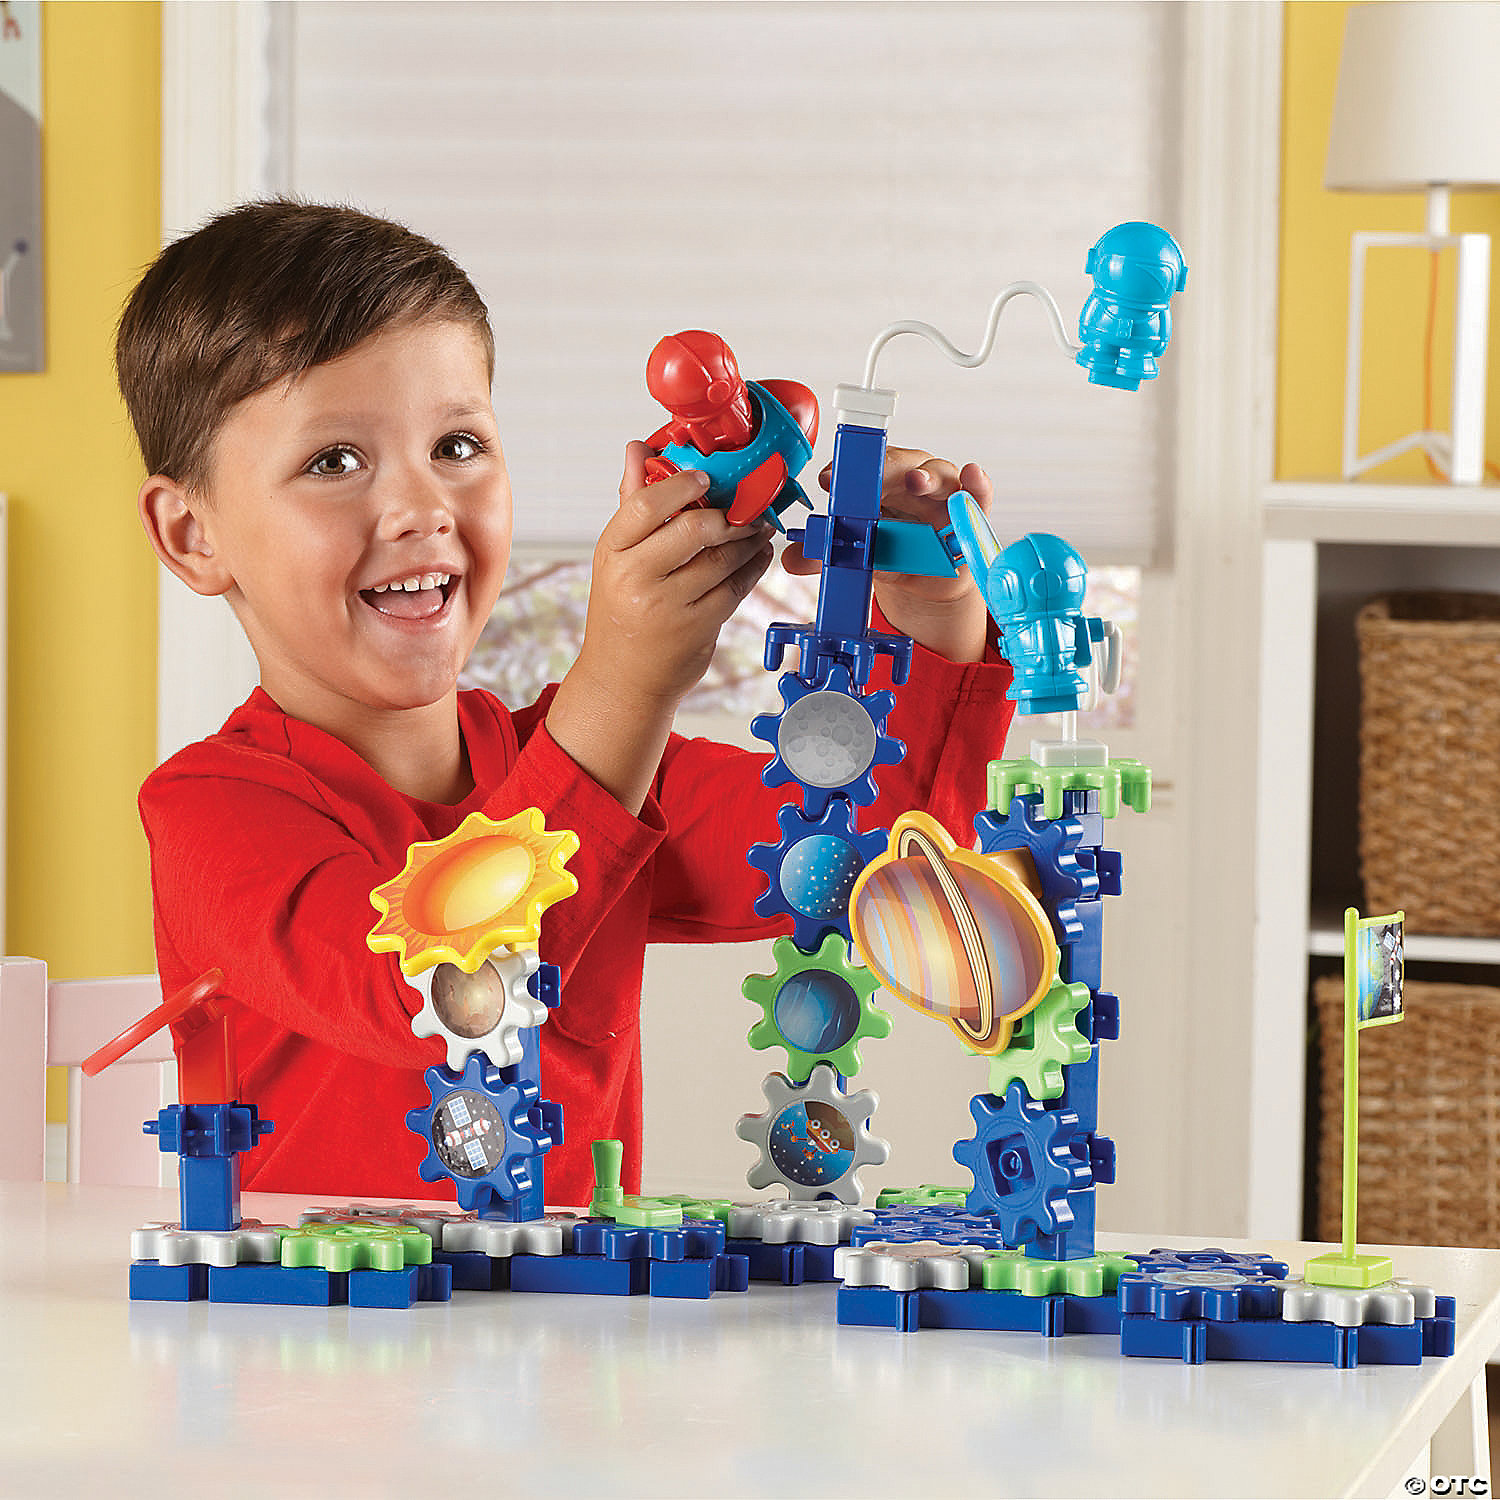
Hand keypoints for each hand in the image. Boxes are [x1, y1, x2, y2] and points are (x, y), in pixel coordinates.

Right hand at [546, 442, 773, 812]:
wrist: (623, 679)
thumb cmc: (622, 609)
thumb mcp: (617, 557)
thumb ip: (633, 503)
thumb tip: (638, 448)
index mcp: (611, 552)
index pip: (645, 505)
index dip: (681, 484)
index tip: (706, 478)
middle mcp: (635, 578)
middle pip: (693, 529)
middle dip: (728, 513)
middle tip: (746, 505)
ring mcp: (667, 606)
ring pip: (722, 558)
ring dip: (748, 539)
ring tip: (758, 527)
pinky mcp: (697, 627)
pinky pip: (735, 587)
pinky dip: (752, 567)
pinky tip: (758, 555)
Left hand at [782, 446, 993, 662]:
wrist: (927, 583)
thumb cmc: (894, 555)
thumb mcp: (860, 558)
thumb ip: (828, 557)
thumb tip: (793, 558)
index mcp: (880, 487)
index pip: (862, 471)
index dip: (845, 472)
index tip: (827, 480)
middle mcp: (912, 483)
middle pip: (901, 465)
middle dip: (887, 467)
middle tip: (874, 475)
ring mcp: (944, 496)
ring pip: (939, 475)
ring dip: (928, 477)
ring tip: (917, 482)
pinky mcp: (971, 515)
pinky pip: (979, 496)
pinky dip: (979, 485)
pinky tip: (974, 475)